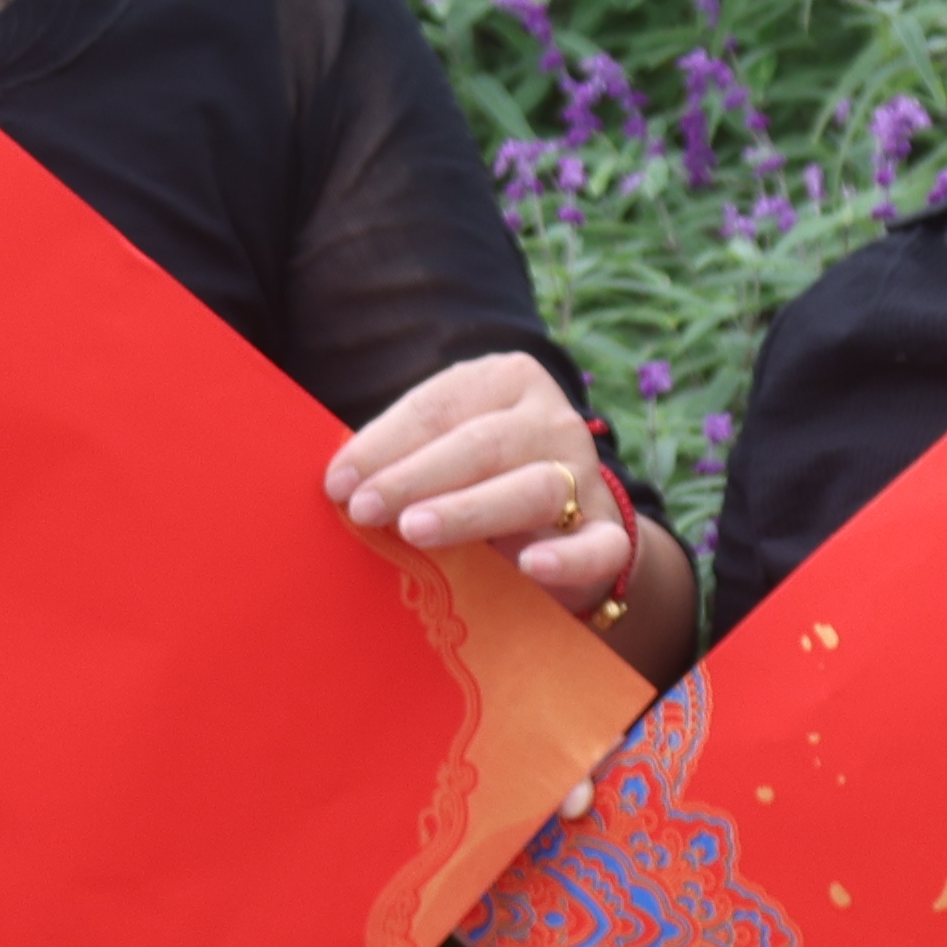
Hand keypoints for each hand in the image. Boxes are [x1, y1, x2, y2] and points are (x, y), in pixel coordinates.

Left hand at [328, 352, 659, 645]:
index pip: (438, 406)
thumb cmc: (480, 483)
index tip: (337, 483)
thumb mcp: (443, 456)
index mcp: (507, 381)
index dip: (384, 444)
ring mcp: (586, 475)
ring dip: (470, 510)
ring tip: (415, 530)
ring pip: (532, 487)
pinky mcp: (610, 534)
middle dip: (415, 476)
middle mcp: (551, 419)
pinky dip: (566, 557)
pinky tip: (530, 565)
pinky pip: (595, 546)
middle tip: (364, 509)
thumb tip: (335, 482)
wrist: (566, 535)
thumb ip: (401, 458)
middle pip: (481, 443)